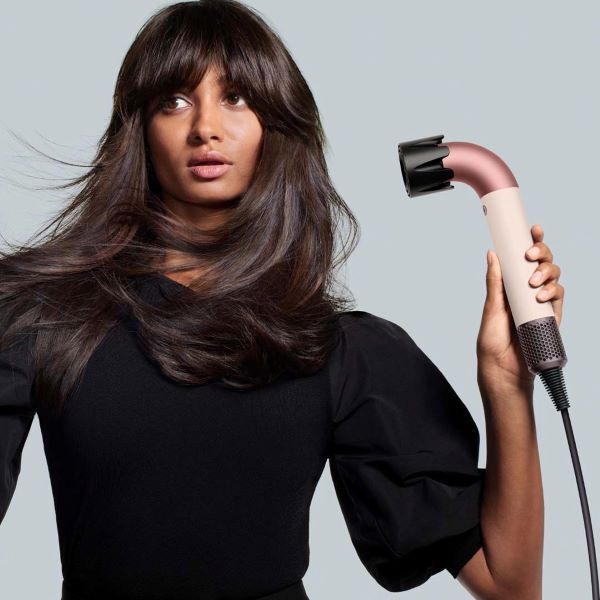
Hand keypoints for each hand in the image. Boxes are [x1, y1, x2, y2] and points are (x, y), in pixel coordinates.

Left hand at [476, 224, 564, 390]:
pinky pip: (559, 296)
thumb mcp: (491, 308)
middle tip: (530, 254)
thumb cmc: (492, 341)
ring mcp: (541, 302)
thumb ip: (494, 282)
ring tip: (532, 282)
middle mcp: (527, 290)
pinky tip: (541, 294)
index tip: (532, 229)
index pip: (523, 259)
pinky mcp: (551, 316)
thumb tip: (492, 254)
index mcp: (511, 285)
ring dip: (546, 272)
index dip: (531, 242)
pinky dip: (553, 291)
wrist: (503, 369)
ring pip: (554, 276)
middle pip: (543, 262)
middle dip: (541, 252)